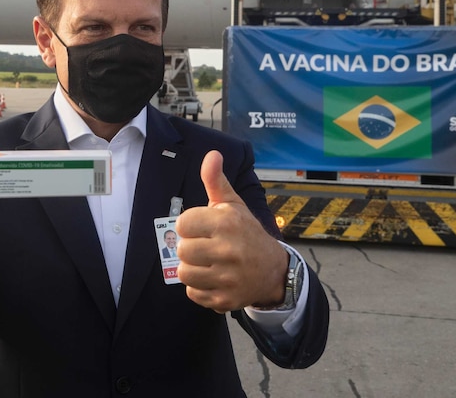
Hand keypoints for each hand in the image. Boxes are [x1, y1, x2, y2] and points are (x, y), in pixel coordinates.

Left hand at [175, 150, 287, 312]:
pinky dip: (200, 287)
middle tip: (207, 246)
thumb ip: (216, 181)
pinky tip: (214, 278)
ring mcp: (227, 278)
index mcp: (227, 223)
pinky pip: (193, 293)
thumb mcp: (233, 205)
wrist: (274, 270)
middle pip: (181, 250)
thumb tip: (212, 154)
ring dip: (193, 268)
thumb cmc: (246, 232)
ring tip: (208, 263)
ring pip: (184, 273)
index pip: (182, 223)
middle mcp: (228, 250)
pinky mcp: (224, 300)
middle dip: (191, 247)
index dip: (190, 225)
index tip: (203, 227)